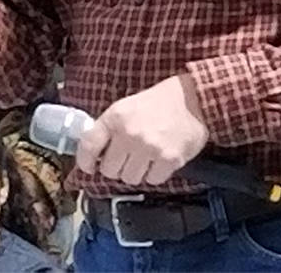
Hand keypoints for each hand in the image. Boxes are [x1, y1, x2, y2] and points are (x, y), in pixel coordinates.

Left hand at [76, 74, 209, 184]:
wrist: (195, 98)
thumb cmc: (160, 102)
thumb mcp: (127, 106)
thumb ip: (110, 128)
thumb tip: (94, 155)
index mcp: (116, 117)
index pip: (89, 146)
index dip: (85, 161)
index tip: (89, 167)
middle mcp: (130, 133)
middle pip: (109, 170)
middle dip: (117, 166)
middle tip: (128, 157)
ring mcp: (149, 148)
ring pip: (129, 179)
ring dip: (136, 172)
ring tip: (147, 156)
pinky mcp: (169, 159)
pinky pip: (152, 180)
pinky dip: (155, 174)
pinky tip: (161, 158)